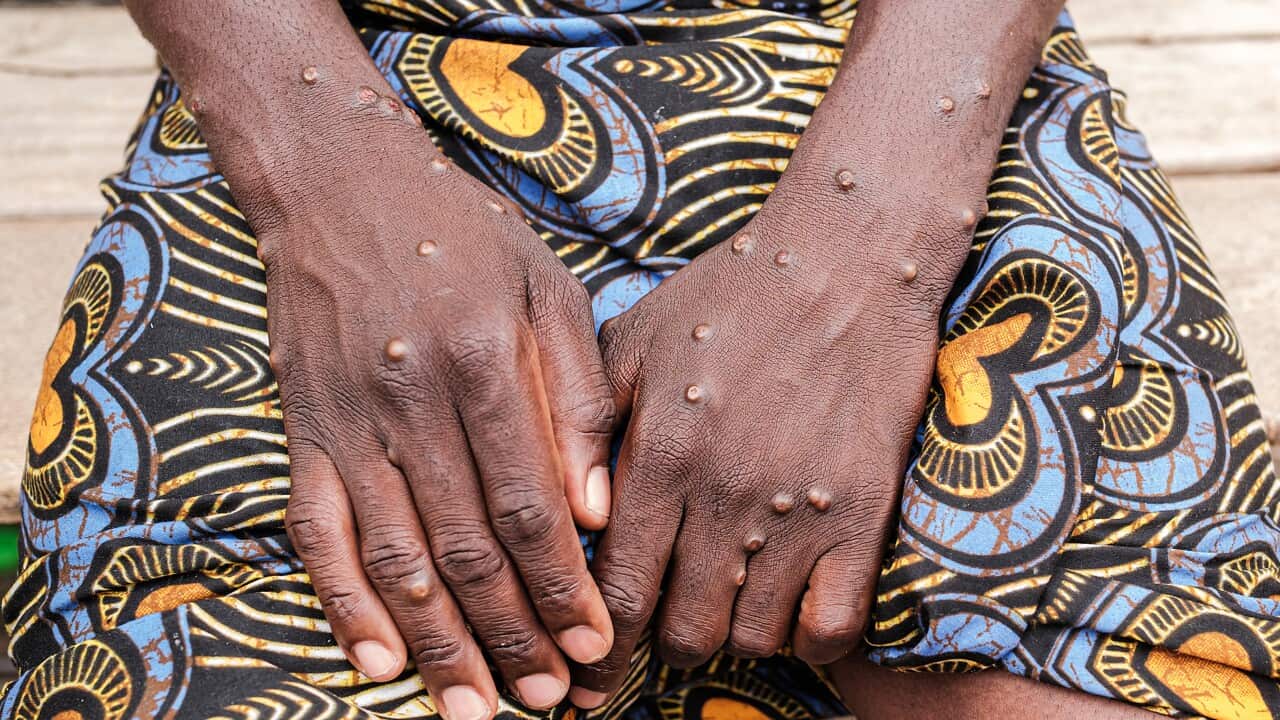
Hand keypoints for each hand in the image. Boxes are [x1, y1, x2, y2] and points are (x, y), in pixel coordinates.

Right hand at [255, 101, 614, 714]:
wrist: (342, 185)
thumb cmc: (464, 236)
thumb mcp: (548, 288)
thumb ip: (576, 397)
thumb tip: (598, 509)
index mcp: (482, 360)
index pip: (528, 505)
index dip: (563, 588)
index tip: (596, 645)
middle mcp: (409, 398)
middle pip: (465, 547)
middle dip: (511, 634)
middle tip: (548, 698)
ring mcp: (346, 421)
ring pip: (394, 558)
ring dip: (437, 644)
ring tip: (476, 707)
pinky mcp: (302, 432)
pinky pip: (317, 534)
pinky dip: (343, 605)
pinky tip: (377, 663)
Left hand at [569, 179, 977, 704]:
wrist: (846, 260)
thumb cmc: (730, 296)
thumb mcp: (635, 342)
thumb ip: (590, 428)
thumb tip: (566, 516)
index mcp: (661, 454)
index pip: (616, 591)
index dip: (597, 649)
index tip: (586, 679)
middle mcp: (725, 493)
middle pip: (683, 630)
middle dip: (664, 644)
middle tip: (667, 623)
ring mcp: (800, 509)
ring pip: (752, 637)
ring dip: (733, 635)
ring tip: (728, 603)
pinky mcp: (864, 512)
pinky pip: (831, 626)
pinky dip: (805, 638)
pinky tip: (790, 610)